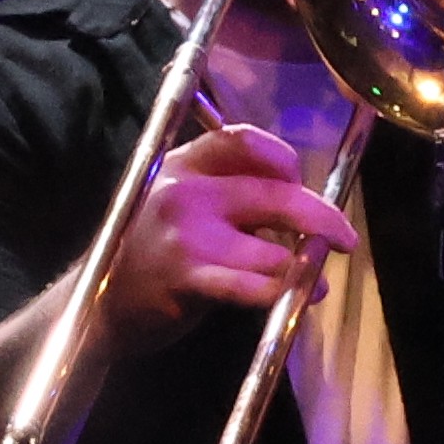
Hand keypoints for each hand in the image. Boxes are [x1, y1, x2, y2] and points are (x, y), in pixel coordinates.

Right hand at [90, 122, 362, 347]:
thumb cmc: (149, 255)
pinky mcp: (186, 277)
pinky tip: (292, 299)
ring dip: (302, 267)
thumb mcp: (180, 206)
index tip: (301, 182)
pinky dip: (280, 293)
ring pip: (270, 249)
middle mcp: (185, 191)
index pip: (244, 140)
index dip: (284, 159)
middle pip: (272, 193)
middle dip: (319, 218)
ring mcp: (185, 234)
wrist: (98, 303)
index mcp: (185, 164)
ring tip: (312, 281)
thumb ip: (230, 196)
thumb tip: (302, 207)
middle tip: (345, 239)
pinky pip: (251, 286)